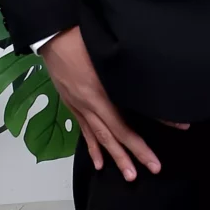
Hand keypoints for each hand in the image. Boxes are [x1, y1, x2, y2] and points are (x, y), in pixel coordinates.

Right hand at [38, 25, 181, 176]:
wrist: (54, 35)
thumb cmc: (83, 40)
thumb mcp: (109, 58)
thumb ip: (129, 75)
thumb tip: (151, 90)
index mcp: (100, 95)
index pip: (123, 128)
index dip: (140, 145)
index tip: (155, 158)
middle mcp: (89, 106)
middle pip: (113, 137)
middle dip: (130, 156)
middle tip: (149, 171)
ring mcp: (79, 106)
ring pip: (99, 137)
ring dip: (114, 157)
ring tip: (128, 175)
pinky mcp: (72, 104)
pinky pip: (85, 130)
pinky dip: (93, 147)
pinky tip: (99, 162)